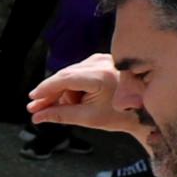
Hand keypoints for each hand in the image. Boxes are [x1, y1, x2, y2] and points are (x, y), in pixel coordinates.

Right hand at [24, 53, 143, 132]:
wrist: (144, 110)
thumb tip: (37, 117)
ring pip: (70, 74)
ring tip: (62, 107)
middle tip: (35, 107)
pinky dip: (72, 86)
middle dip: (50, 93)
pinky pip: (78, 71)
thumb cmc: (119, 116)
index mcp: (101, 76)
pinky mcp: (102, 59)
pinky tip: (73, 99)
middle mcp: (102, 62)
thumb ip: (61, 115)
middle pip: (65, 75)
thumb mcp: (88, 118)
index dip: (46, 89)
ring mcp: (102, 58)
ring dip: (62, 91)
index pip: (65, 79)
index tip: (32, 99)